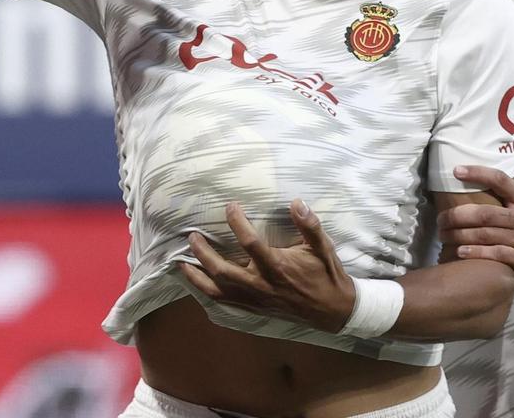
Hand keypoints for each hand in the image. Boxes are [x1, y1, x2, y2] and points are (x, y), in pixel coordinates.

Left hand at [180, 199, 356, 333]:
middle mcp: (262, 285)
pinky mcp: (254, 309)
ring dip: (196, 277)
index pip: (250, 242)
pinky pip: (224, 303)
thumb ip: (310, 225)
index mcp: (278, 267)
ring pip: (218, 291)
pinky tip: (196, 283)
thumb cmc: (326, 274)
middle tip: (192, 236)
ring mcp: (256, 300)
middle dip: (203, 253)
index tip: (230, 206)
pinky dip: (207, 293)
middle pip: (223, 270)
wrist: (332, 310)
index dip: (237, 221)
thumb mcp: (323, 247)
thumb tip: (297, 202)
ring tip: (180, 263)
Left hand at [439, 138, 513, 285]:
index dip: (478, 173)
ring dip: (460, 235)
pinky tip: (459, 251)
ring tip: (443, 234)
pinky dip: (476, 252)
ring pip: (486, 235)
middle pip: (485, 213)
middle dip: (457, 215)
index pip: (500, 180)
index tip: (456, 170)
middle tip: (439, 218)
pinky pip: (495, 254)